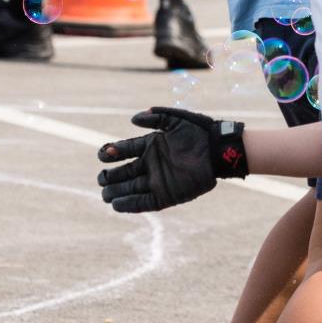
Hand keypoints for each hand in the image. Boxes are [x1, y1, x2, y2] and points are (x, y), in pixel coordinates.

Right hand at [96, 107, 248, 212]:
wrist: (220, 150)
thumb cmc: (200, 132)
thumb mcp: (177, 120)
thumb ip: (157, 117)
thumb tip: (133, 119)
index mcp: (150, 146)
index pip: (124, 151)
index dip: (111, 153)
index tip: (104, 153)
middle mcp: (151, 164)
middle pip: (123, 173)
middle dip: (109, 177)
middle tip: (101, 178)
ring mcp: (158, 180)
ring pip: (130, 189)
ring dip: (116, 192)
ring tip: (104, 194)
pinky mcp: (167, 195)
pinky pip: (144, 202)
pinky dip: (130, 204)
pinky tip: (116, 205)